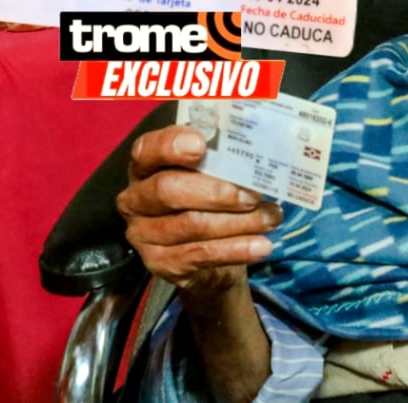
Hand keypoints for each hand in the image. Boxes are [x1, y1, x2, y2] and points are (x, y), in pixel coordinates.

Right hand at [116, 123, 282, 299]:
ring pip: (191, 224)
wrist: (209, 251)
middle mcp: (136, 198)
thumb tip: (255, 149)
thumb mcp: (212, 172)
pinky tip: (261, 245)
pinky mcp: (160, 263)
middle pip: (169, 190)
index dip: (170, 145)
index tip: (200, 145)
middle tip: (253, 195)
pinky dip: (235, 250)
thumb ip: (220, 157)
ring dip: (237, 222)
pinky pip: (200, 255)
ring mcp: (144, 233)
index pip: (147, 150)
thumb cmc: (209, 197)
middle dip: (216, 192)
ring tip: (271, 218)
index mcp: (145, 165)